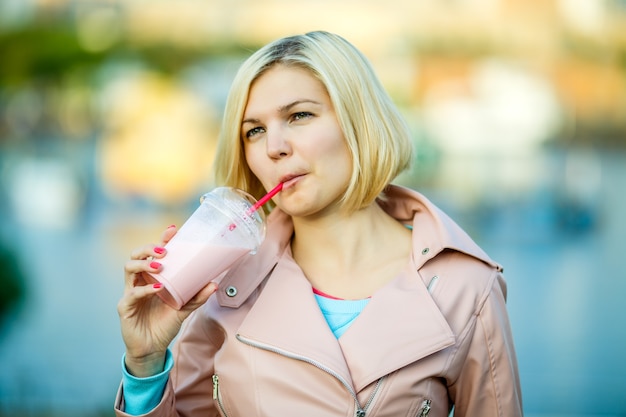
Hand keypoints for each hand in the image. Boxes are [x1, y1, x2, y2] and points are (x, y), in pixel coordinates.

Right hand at [117, 225, 217, 376]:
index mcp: (151, 277)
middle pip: (136, 255)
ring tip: (160, 266)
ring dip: (144, 264)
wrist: (152, 348)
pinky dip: (145, 289)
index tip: (173, 230)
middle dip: (148, 248)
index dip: (161, 239)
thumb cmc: (164, 324)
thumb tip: (214, 283)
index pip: (153, 253)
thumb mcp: (185, 308)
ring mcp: (130, 292)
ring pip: (129, 268)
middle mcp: (139, 280)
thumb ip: (197, 296)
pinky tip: (157, 288)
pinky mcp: (125, 306)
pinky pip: (132, 293)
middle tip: (164, 250)